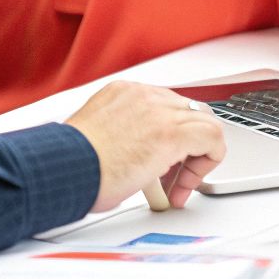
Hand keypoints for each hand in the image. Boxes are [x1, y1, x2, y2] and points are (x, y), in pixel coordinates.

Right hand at [63, 81, 226, 212]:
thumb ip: (124, 136)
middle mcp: (142, 95)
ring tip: (181, 185)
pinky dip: (208, 161)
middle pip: (188, 111)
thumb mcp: (99, 137)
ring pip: (204, 121)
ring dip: (198, 156)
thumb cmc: (72, 162)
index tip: (161, 163)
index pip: (165, 106)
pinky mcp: (172, 132)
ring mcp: (159, 110)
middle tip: (174, 176)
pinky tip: (190, 182)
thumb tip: (136, 158)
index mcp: (122, 93)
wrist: (66, 167)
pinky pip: (212, 137)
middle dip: (187, 146)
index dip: (171, 138)